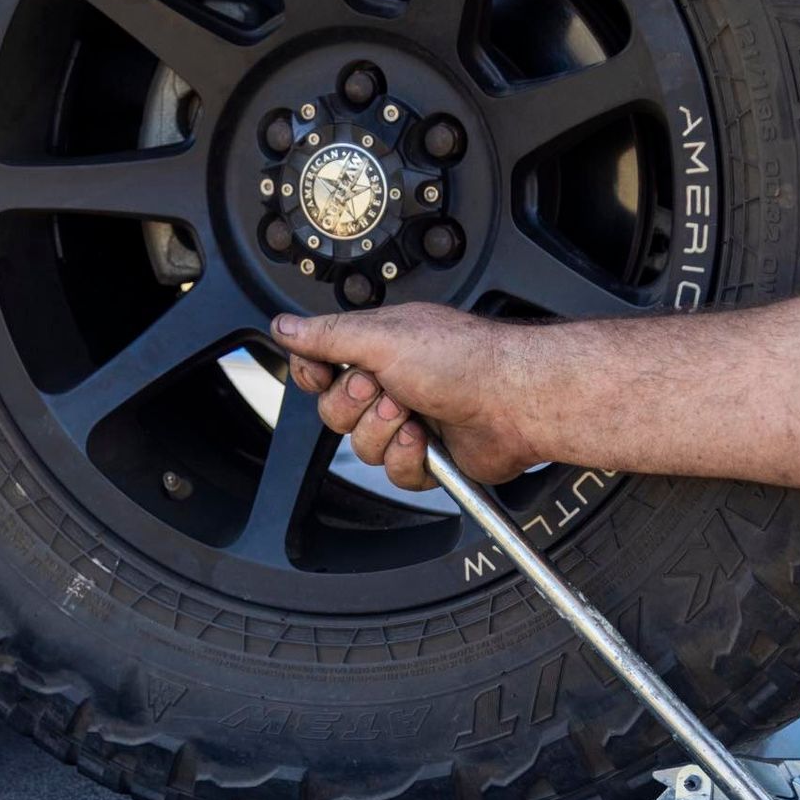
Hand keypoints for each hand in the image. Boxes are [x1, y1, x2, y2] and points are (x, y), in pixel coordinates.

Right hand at [271, 303, 539, 489]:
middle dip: (356, 406)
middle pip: (335, 413)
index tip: (322, 373)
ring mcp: (411, 421)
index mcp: (380, 347)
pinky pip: (394, 474)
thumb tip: (284, 325)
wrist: (515, 401)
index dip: (315, 375)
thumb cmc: (465, 359)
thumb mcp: (383, 336)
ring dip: (384, 433)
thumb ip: (328, 335)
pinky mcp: (430, 458)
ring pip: (362, 447)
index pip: (320, 366)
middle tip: (386, 388)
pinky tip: (426, 441)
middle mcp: (393, 382)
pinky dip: (407, 459)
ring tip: (414, 413)